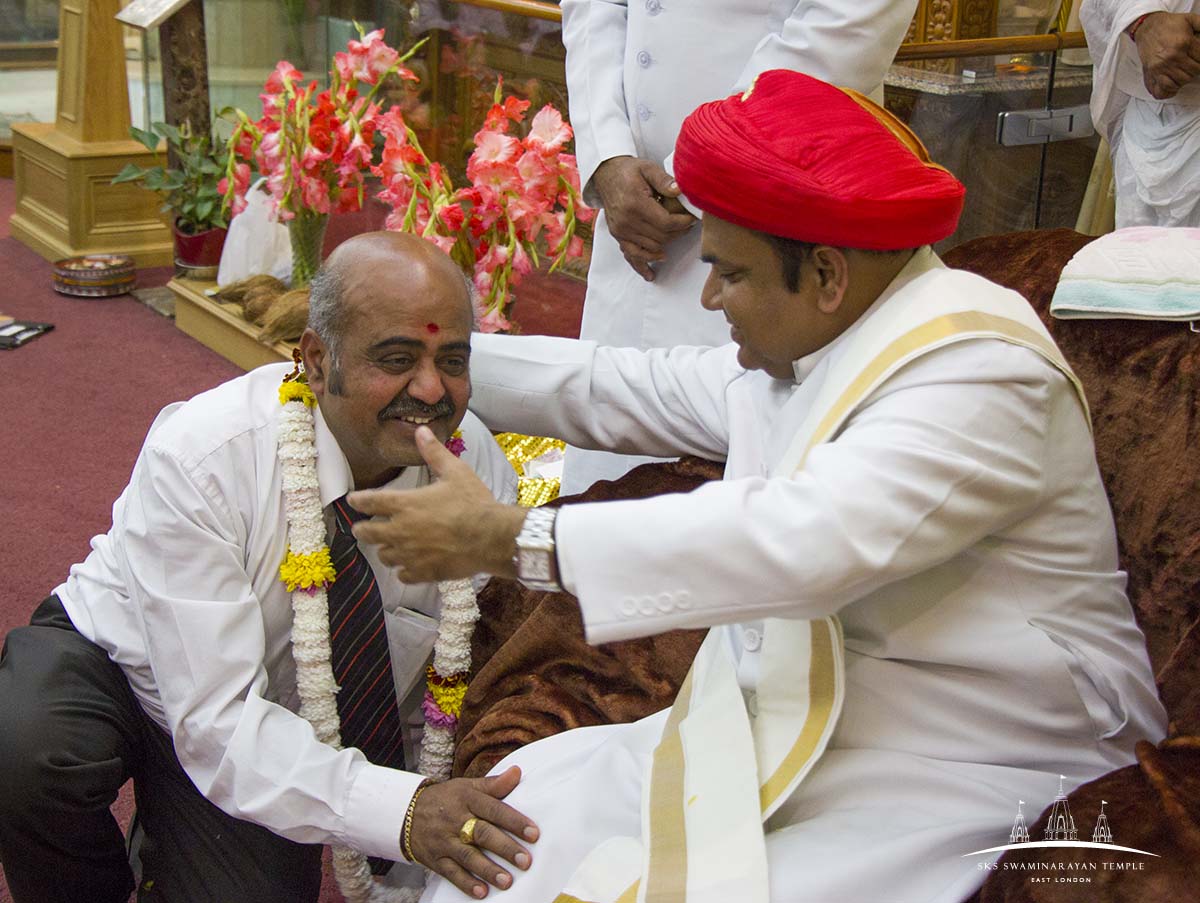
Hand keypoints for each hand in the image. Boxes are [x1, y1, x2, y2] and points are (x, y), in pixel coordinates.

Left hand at [349, 426, 526, 582]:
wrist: (491, 537)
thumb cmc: (473, 502)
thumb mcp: (455, 471)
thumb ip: (434, 452)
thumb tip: (421, 430)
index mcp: (405, 504)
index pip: (369, 502)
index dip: (358, 501)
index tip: (353, 500)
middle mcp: (400, 530)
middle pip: (367, 533)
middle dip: (362, 529)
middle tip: (362, 529)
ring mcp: (410, 554)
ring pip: (383, 556)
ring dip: (384, 550)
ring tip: (389, 547)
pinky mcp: (423, 572)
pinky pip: (402, 575)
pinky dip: (403, 570)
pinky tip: (409, 566)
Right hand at [410, 767, 538, 898]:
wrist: (405, 812)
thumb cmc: (445, 799)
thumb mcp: (466, 786)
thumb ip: (493, 784)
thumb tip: (517, 772)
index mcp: (467, 799)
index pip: (494, 809)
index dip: (514, 821)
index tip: (534, 833)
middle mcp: (456, 819)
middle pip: (483, 834)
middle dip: (505, 848)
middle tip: (526, 861)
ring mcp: (445, 841)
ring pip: (468, 856)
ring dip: (488, 870)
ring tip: (507, 881)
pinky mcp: (435, 859)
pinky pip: (451, 873)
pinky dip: (466, 883)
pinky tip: (482, 892)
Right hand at [592, 156, 696, 280]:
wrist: (606, 175)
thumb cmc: (629, 171)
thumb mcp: (648, 168)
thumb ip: (664, 180)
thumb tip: (680, 190)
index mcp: (635, 204)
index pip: (665, 223)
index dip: (682, 224)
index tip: (691, 220)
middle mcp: (626, 221)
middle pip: (660, 237)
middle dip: (677, 234)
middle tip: (687, 226)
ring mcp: (621, 231)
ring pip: (650, 248)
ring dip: (666, 246)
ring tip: (677, 238)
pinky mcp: (618, 236)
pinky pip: (631, 255)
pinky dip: (643, 264)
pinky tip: (652, 273)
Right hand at [1134, 12, 1199, 99]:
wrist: (1146, 27)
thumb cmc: (1169, 25)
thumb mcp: (1190, 19)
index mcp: (1183, 43)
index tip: (1197, 56)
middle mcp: (1171, 57)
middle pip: (1193, 72)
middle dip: (1195, 68)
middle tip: (1191, 62)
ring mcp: (1160, 67)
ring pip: (1181, 82)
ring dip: (1185, 78)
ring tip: (1183, 71)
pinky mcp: (1151, 74)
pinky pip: (1162, 91)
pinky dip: (1170, 90)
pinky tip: (1173, 84)